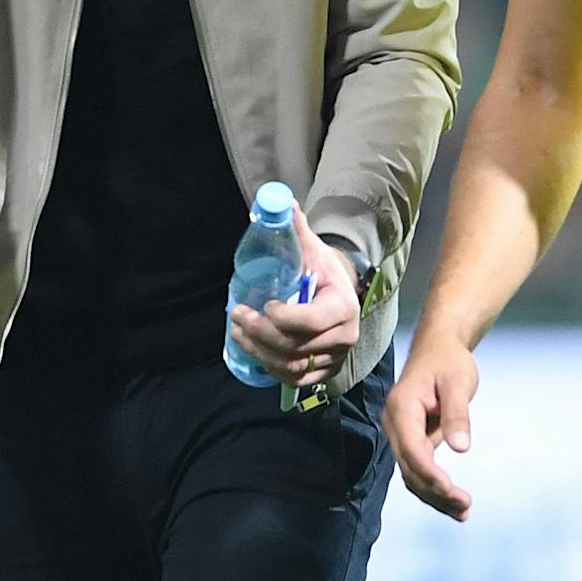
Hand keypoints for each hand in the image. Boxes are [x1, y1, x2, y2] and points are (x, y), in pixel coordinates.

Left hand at [227, 206, 361, 388]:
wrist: (342, 294)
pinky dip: (271, 368)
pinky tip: (254, 351)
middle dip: (259, 332)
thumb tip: (279, 201)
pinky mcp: (326, 373)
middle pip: (295, 345)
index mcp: (343, 307)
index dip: (282, 317)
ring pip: (291, 365)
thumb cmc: (325, 271)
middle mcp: (344, 337)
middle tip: (237, 315)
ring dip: (259, 351)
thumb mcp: (314, 250)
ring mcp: (335, 359)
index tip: (263, 304)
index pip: (310, 320)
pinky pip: (296, 379)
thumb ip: (296, 230)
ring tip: (238, 332)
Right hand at [382, 327, 477, 520]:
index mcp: (402, 407)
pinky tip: (454, 503)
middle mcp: (395, 424)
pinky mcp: (410, 440)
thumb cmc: (448, 361)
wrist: (438, 349)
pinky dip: (434, 488)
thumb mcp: (458, 381)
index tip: (450, 490)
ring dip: (435, 496)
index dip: (429, 473)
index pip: (411, 448)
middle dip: (435, 491)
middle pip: (409, 467)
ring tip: (464, 512)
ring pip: (412, 474)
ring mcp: (400, 433)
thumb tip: (460, 448)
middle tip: (465, 506)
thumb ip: (457, 414)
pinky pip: (418, 469)